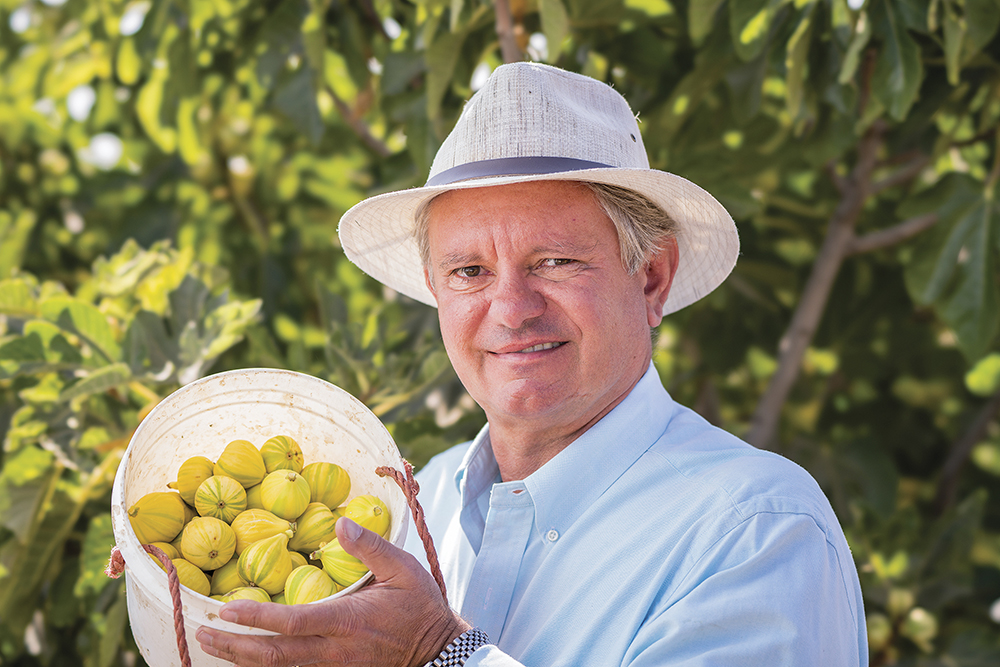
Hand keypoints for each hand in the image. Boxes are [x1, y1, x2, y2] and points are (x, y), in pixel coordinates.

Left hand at [196, 517, 469, 666]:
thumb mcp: (403, 568)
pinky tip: (247, 659)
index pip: (292, 623)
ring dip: (242, 659)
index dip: (257, 618)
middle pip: (273, 656)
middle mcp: (333, 651)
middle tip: (202, 632)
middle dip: (234, 646)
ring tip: (213, 645)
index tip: (227, 609)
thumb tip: (340, 521)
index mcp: (346, 621)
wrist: (438, 651)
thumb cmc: (420, 606)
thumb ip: (370, 546)